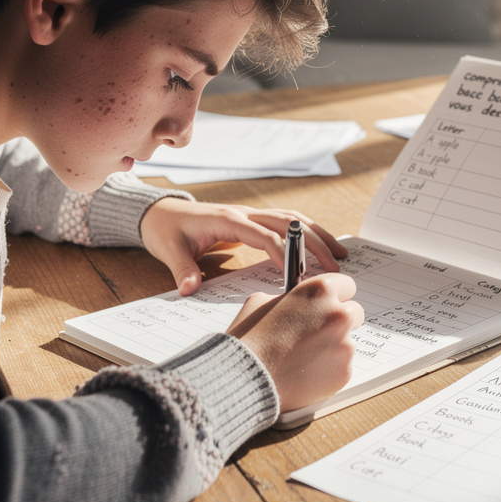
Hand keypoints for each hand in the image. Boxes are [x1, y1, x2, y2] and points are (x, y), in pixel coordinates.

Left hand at [139, 199, 347, 295]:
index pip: (263, 234)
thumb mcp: (170, 250)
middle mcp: (244, 213)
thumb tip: (190, 289)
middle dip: (314, 243)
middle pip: (288, 223)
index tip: (298, 275)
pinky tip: (322, 246)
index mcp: (227, 219)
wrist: (161, 212)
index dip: (283, 253)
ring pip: (293, 219)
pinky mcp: (253, 220)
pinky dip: (307, 232)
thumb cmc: (167, 230)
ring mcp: (251, 214)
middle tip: (335, 265)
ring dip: (317, 235)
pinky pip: (287, 222)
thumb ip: (183, 269)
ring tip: (339, 253)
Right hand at [226, 273, 362, 411]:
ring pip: (347, 342)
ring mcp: (345, 345)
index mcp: (320, 291)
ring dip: (332, 347)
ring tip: (302, 357)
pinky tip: (304, 372)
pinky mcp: (344, 372)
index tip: (329, 303)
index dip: (336, 294)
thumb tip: (297, 302)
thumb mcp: (261, 301)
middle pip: (354, 313)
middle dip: (338, 321)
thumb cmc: (250, 337)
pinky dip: (328, 369)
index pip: (347, 285)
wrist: (244, 377)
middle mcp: (338, 315)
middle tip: (317, 332)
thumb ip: (288, 297)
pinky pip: (342, 366)